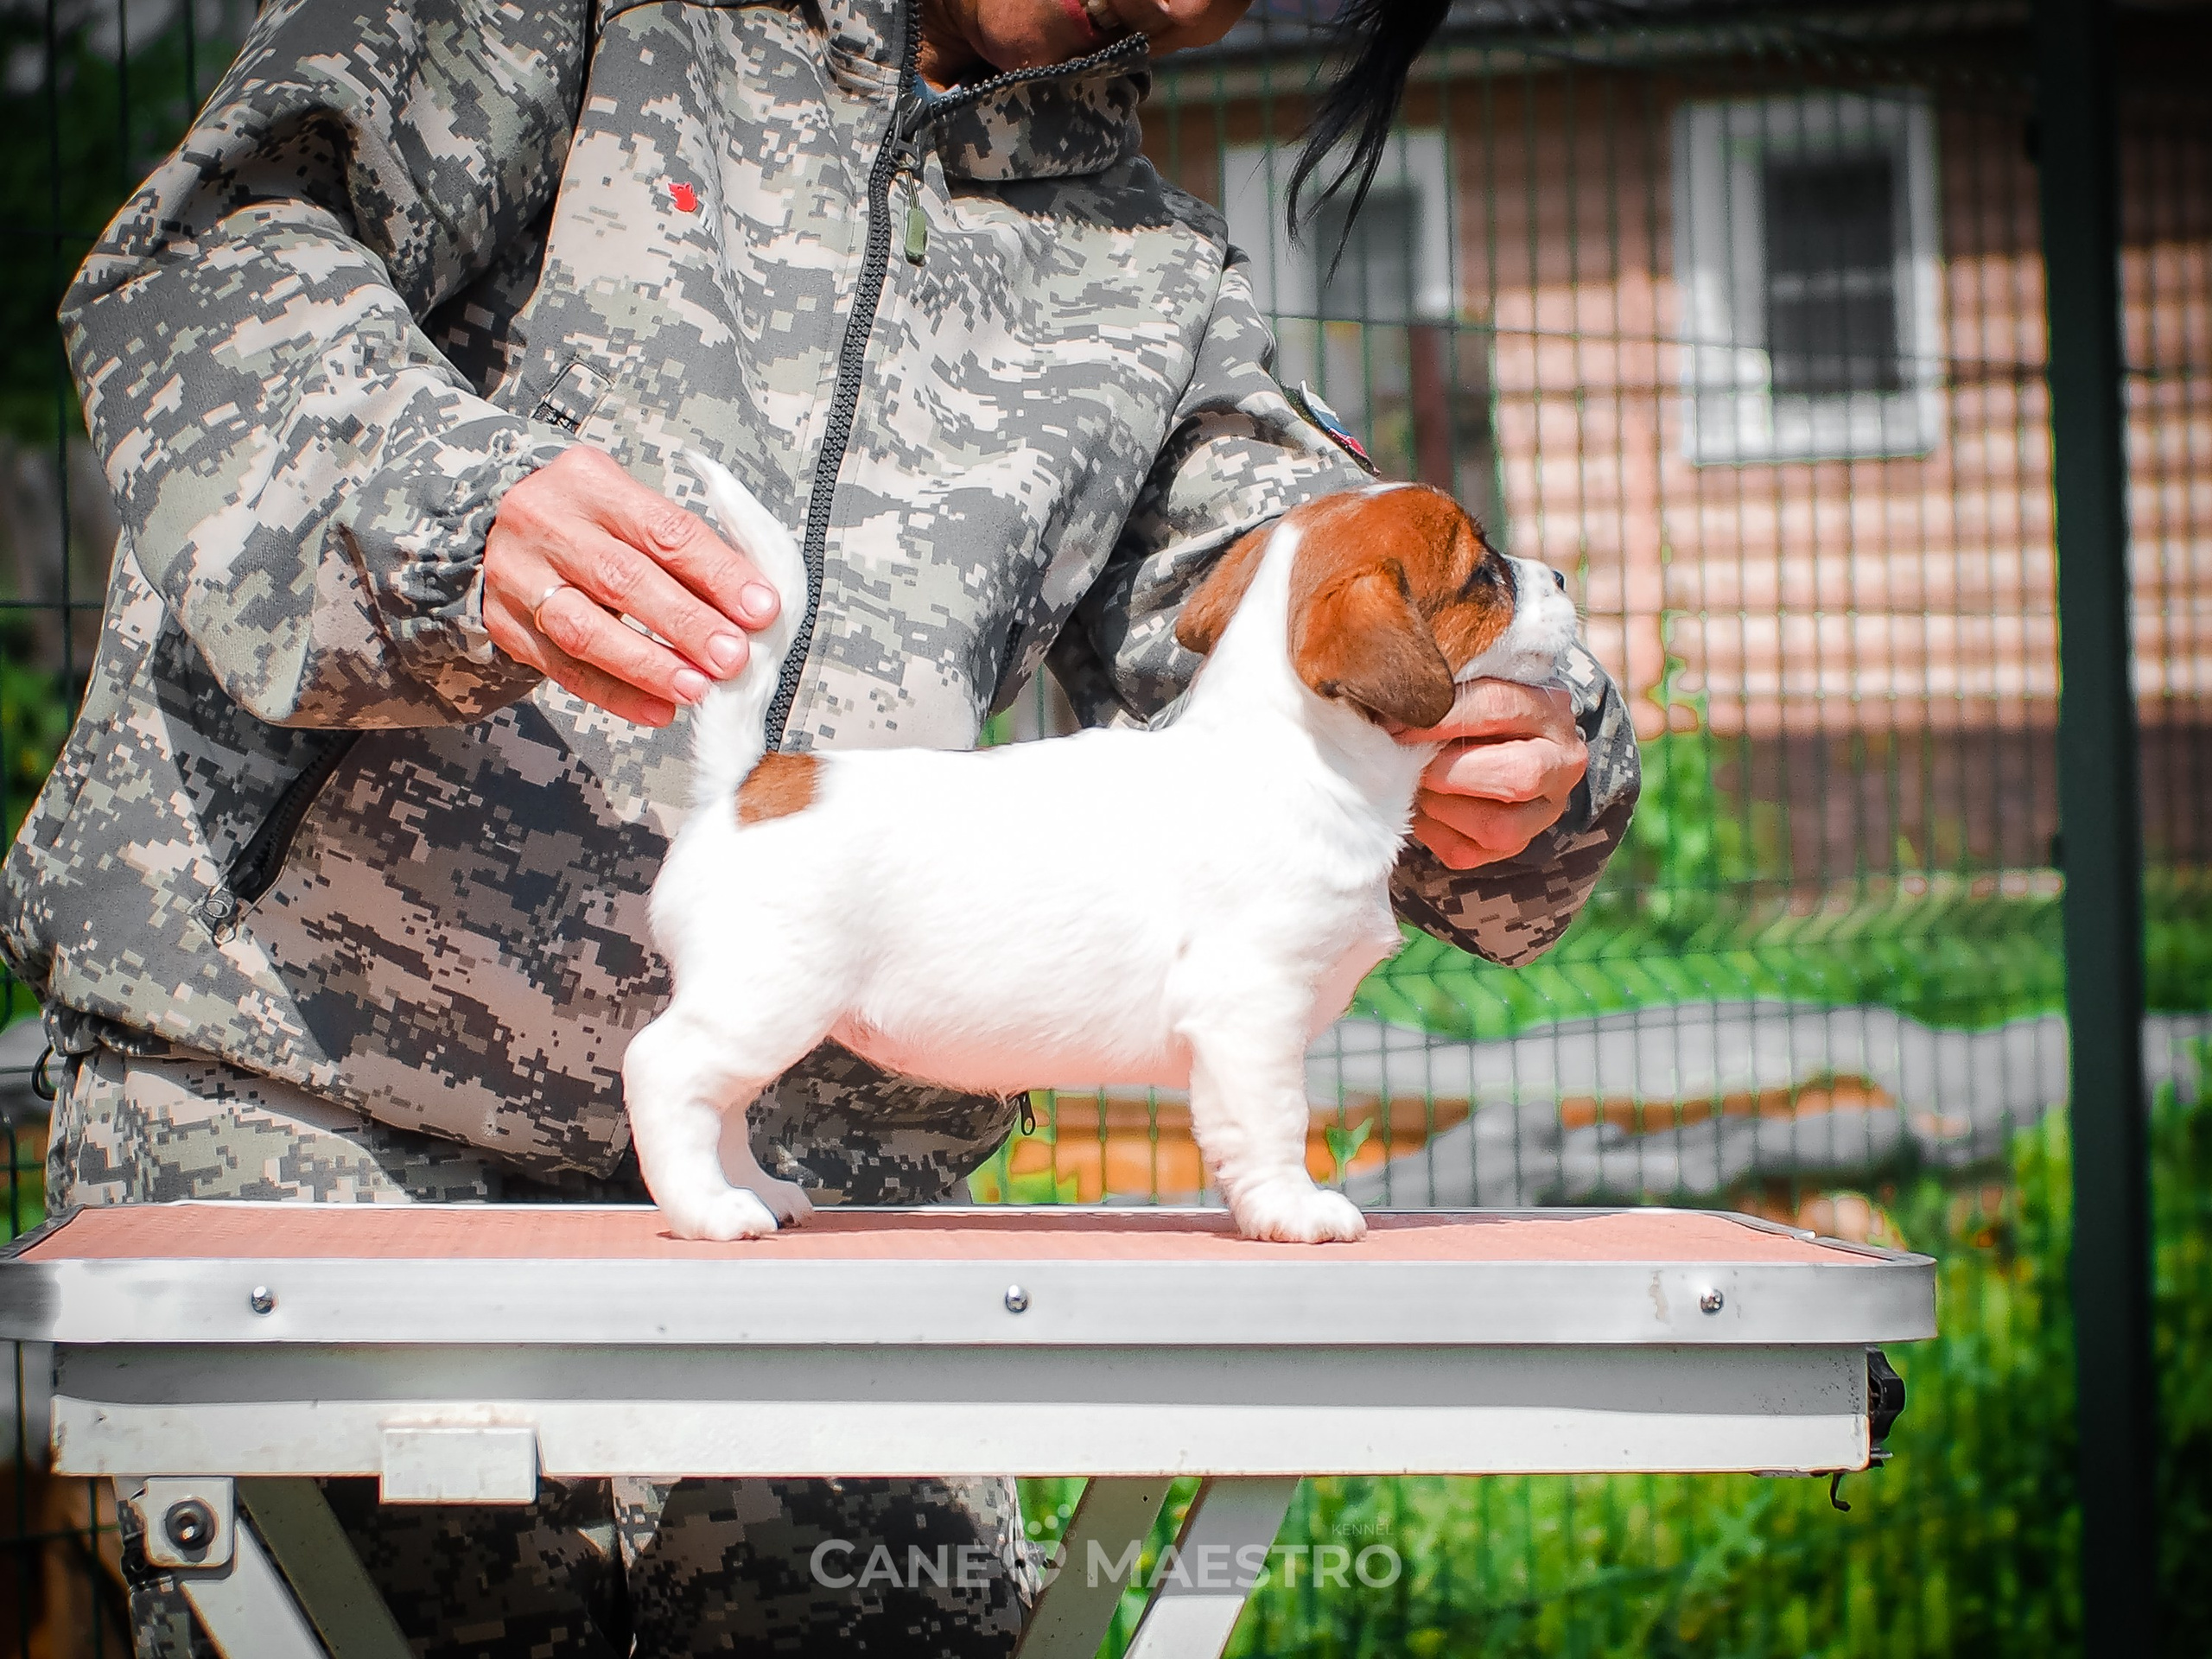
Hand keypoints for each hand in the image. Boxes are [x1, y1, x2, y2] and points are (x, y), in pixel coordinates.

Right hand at [483, 447, 782, 726]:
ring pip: (585, 629)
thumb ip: (683, 548)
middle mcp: (546, 523)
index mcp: (589, 482)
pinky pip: (563, 668)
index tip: (761, 608)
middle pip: (622, 578)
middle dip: (685, 622)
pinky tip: (658, 709)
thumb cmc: (589, 520)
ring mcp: (518, 575)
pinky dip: (616, 694)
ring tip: (697, 689)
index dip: (716, 572)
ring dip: (648, 665)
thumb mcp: (629, 506)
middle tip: (732, 658)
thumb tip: (750, 606)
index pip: (663, 529)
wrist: (499, 529)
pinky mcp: (504, 624)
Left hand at [1397, 679, 1586, 870]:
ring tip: (1417, 782)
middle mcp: (1562, 764)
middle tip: (1412, 760)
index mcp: (1551, 711)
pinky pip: (1467, 852)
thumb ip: (1442, 690)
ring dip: (1441, 806)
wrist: (1493, 740)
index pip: (1497, 708)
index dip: (1440, 718)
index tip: (1397, 722)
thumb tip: (1394, 707)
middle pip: (1519, 777)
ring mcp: (1543, 813)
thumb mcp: (1467, 685)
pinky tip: (1421, 805)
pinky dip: (1431, 830)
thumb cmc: (1472, 708)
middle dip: (1452, 772)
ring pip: (1496, 827)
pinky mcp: (1514, 845)